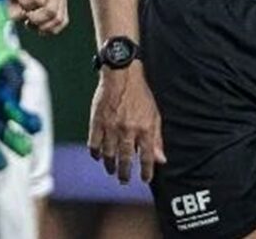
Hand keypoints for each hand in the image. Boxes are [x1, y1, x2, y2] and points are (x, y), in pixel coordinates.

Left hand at [4, 0, 67, 33]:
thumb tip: (18, 8)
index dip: (25, 4)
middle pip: (49, 10)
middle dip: (33, 17)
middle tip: (23, 13)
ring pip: (57, 18)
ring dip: (42, 25)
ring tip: (29, 21)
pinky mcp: (63, 2)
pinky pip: (62, 21)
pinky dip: (50, 28)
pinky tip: (38, 26)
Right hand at [88, 63, 165, 182]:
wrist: (120, 74)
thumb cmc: (139, 94)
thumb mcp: (154, 115)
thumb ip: (157, 139)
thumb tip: (161, 159)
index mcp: (144, 129)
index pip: (146, 158)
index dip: (146, 171)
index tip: (144, 179)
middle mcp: (127, 130)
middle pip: (125, 159)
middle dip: (125, 173)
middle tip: (123, 180)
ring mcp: (110, 126)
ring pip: (109, 153)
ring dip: (110, 165)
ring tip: (111, 171)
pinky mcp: (97, 120)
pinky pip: (94, 142)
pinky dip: (95, 152)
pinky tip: (97, 156)